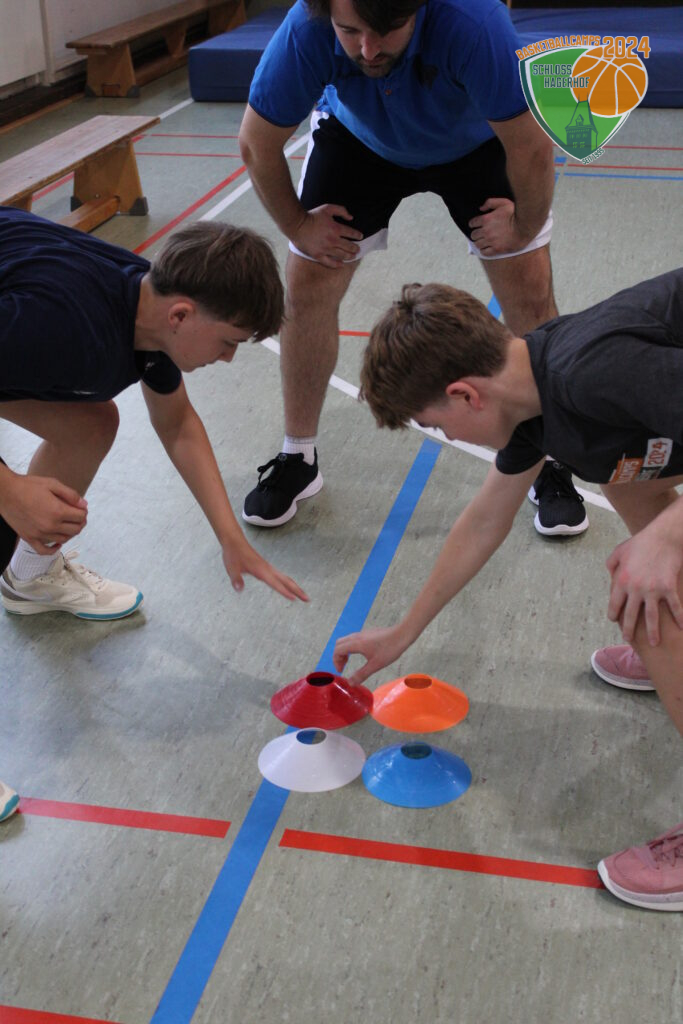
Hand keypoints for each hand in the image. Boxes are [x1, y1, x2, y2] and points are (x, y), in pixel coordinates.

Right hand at [0, 472, 87, 553]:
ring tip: (68, 525)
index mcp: (58, 511)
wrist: (6, 492)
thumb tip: (84, 505)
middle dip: (80, 522)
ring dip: (70, 533)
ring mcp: (39, 534)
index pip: (80, 517)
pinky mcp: (29, 538)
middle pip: (75, 530)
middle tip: (78, 516)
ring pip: (63, 539)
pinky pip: (44, 550)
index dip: (84, 512)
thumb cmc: (28, 486)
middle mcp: (50, 526)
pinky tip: (58, 543)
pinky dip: (53, 549)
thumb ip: (71, 495)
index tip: (81, 508)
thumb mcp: (53, 484)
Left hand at [222, 538, 308, 601]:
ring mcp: (268, 568)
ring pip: (285, 578)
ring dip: (295, 587)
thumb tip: (239, 590)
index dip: (284, 591)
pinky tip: (289, 586)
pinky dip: (288, 582)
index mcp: (260, 570)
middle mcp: (267, 569)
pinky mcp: (266, 567)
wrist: (234, 541)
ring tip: (303, 595)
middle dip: (297, 590)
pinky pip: (280, 576)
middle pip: (286, 580)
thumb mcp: (231, 568)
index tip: (293, 599)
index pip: (275, 583)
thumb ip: (236, 580)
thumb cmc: (233, 554)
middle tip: (307, 599)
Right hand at [291, 205, 362, 267]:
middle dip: (355, 248)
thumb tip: (351, 217)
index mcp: (336, 228)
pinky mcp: (318, 255)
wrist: (297, 225)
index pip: (351, 233)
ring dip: (349, 256)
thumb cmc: (312, 216)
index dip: (358, 235)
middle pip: (348, 246)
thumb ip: (341, 210)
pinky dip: (337, 264)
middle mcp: (332, 240)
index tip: (360, 236)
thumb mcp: (327, 208)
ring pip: (341, 255)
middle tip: (358, 249)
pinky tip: (341, 265)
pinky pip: (330, 263)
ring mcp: (325, 249)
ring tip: (353, 256)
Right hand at [333, 625, 409, 685]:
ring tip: (349, 661)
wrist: (402, 634)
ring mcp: (362, 633)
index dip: (336, 661)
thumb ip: (361, 674)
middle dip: (338, 656)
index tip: (341, 671)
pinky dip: (351, 647)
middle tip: (343, 666)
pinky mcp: (368, 633)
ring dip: (344, 651)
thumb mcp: (375, 665)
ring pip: (346, 640)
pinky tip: (361, 654)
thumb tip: (350, 683)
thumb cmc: (390, 649)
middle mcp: (357, 636)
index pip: (337, 650)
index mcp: (356, 644)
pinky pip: (353, 639)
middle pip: (339, 643)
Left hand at [468, 197, 531, 255]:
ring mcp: (491, 241)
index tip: (476, 225)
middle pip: (473, 235)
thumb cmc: (515, 213)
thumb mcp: (503, 203)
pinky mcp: (497, 249)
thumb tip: (480, 208)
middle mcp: (486, 231)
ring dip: (479, 242)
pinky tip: (487, 248)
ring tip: (484, 241)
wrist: (526, 226)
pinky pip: (484, 252)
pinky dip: (484, 250)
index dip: (473, 224)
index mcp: (486, 219)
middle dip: (476, 234)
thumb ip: (490, 203)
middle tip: (481, 233)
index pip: (472, 223)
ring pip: (477, 244)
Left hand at [606, 523, 682, 644]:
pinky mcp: (669, 588)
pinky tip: (682, 628)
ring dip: (652, 632)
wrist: (664, 537)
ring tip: (654, 643)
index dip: (614, 614)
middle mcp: (635, 589)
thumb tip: (610, 575)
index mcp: (621, 581)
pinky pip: (674, 607)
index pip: (614, 604)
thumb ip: (612, 564)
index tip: (615, 620)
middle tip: (629, 639)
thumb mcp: (619, 551)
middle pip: (630, 615)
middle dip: (629, 629)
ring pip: (651, 617)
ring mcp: (653, 590)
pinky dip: (679, 619)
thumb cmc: (641, 542)